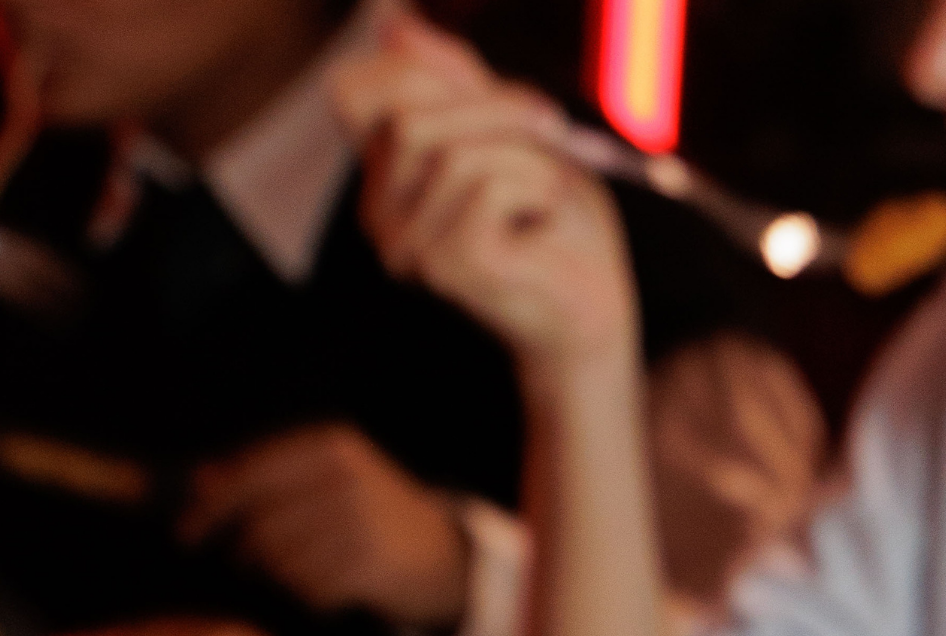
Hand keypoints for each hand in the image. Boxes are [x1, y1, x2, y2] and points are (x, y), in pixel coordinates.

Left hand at [181, 425, 470, 628]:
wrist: (436, 551)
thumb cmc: (363, 513)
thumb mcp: (322, 478)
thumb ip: (262, 475)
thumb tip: (201, 481)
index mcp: (328, 445)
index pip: (251, 474)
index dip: (210, 508)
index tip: (184, 534)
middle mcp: (344, 477)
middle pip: (260, 526)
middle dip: (246, 551)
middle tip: (247, 561)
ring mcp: (358, 520)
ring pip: (280, 562)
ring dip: (281, 575)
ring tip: (307, 567)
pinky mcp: (368, 564)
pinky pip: (307, 589)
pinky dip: (310, 594)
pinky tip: (331, 584)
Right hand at [334, 19, 636, 387]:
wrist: (590, 298)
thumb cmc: (552, 216)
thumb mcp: (503, 125)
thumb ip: (451, 78)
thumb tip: (390, 22)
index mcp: (383, 180)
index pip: (354, 93)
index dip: (419, 71)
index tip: (489, 93)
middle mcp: (379, 219)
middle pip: (407, 116)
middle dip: (494, 108)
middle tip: (547, 135)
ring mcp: (408, 249)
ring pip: (453, 151)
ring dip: (526, 154)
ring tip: (546, 189)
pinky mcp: (448, 265)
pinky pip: (488, 185)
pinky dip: (537, 185)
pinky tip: (545, 219)